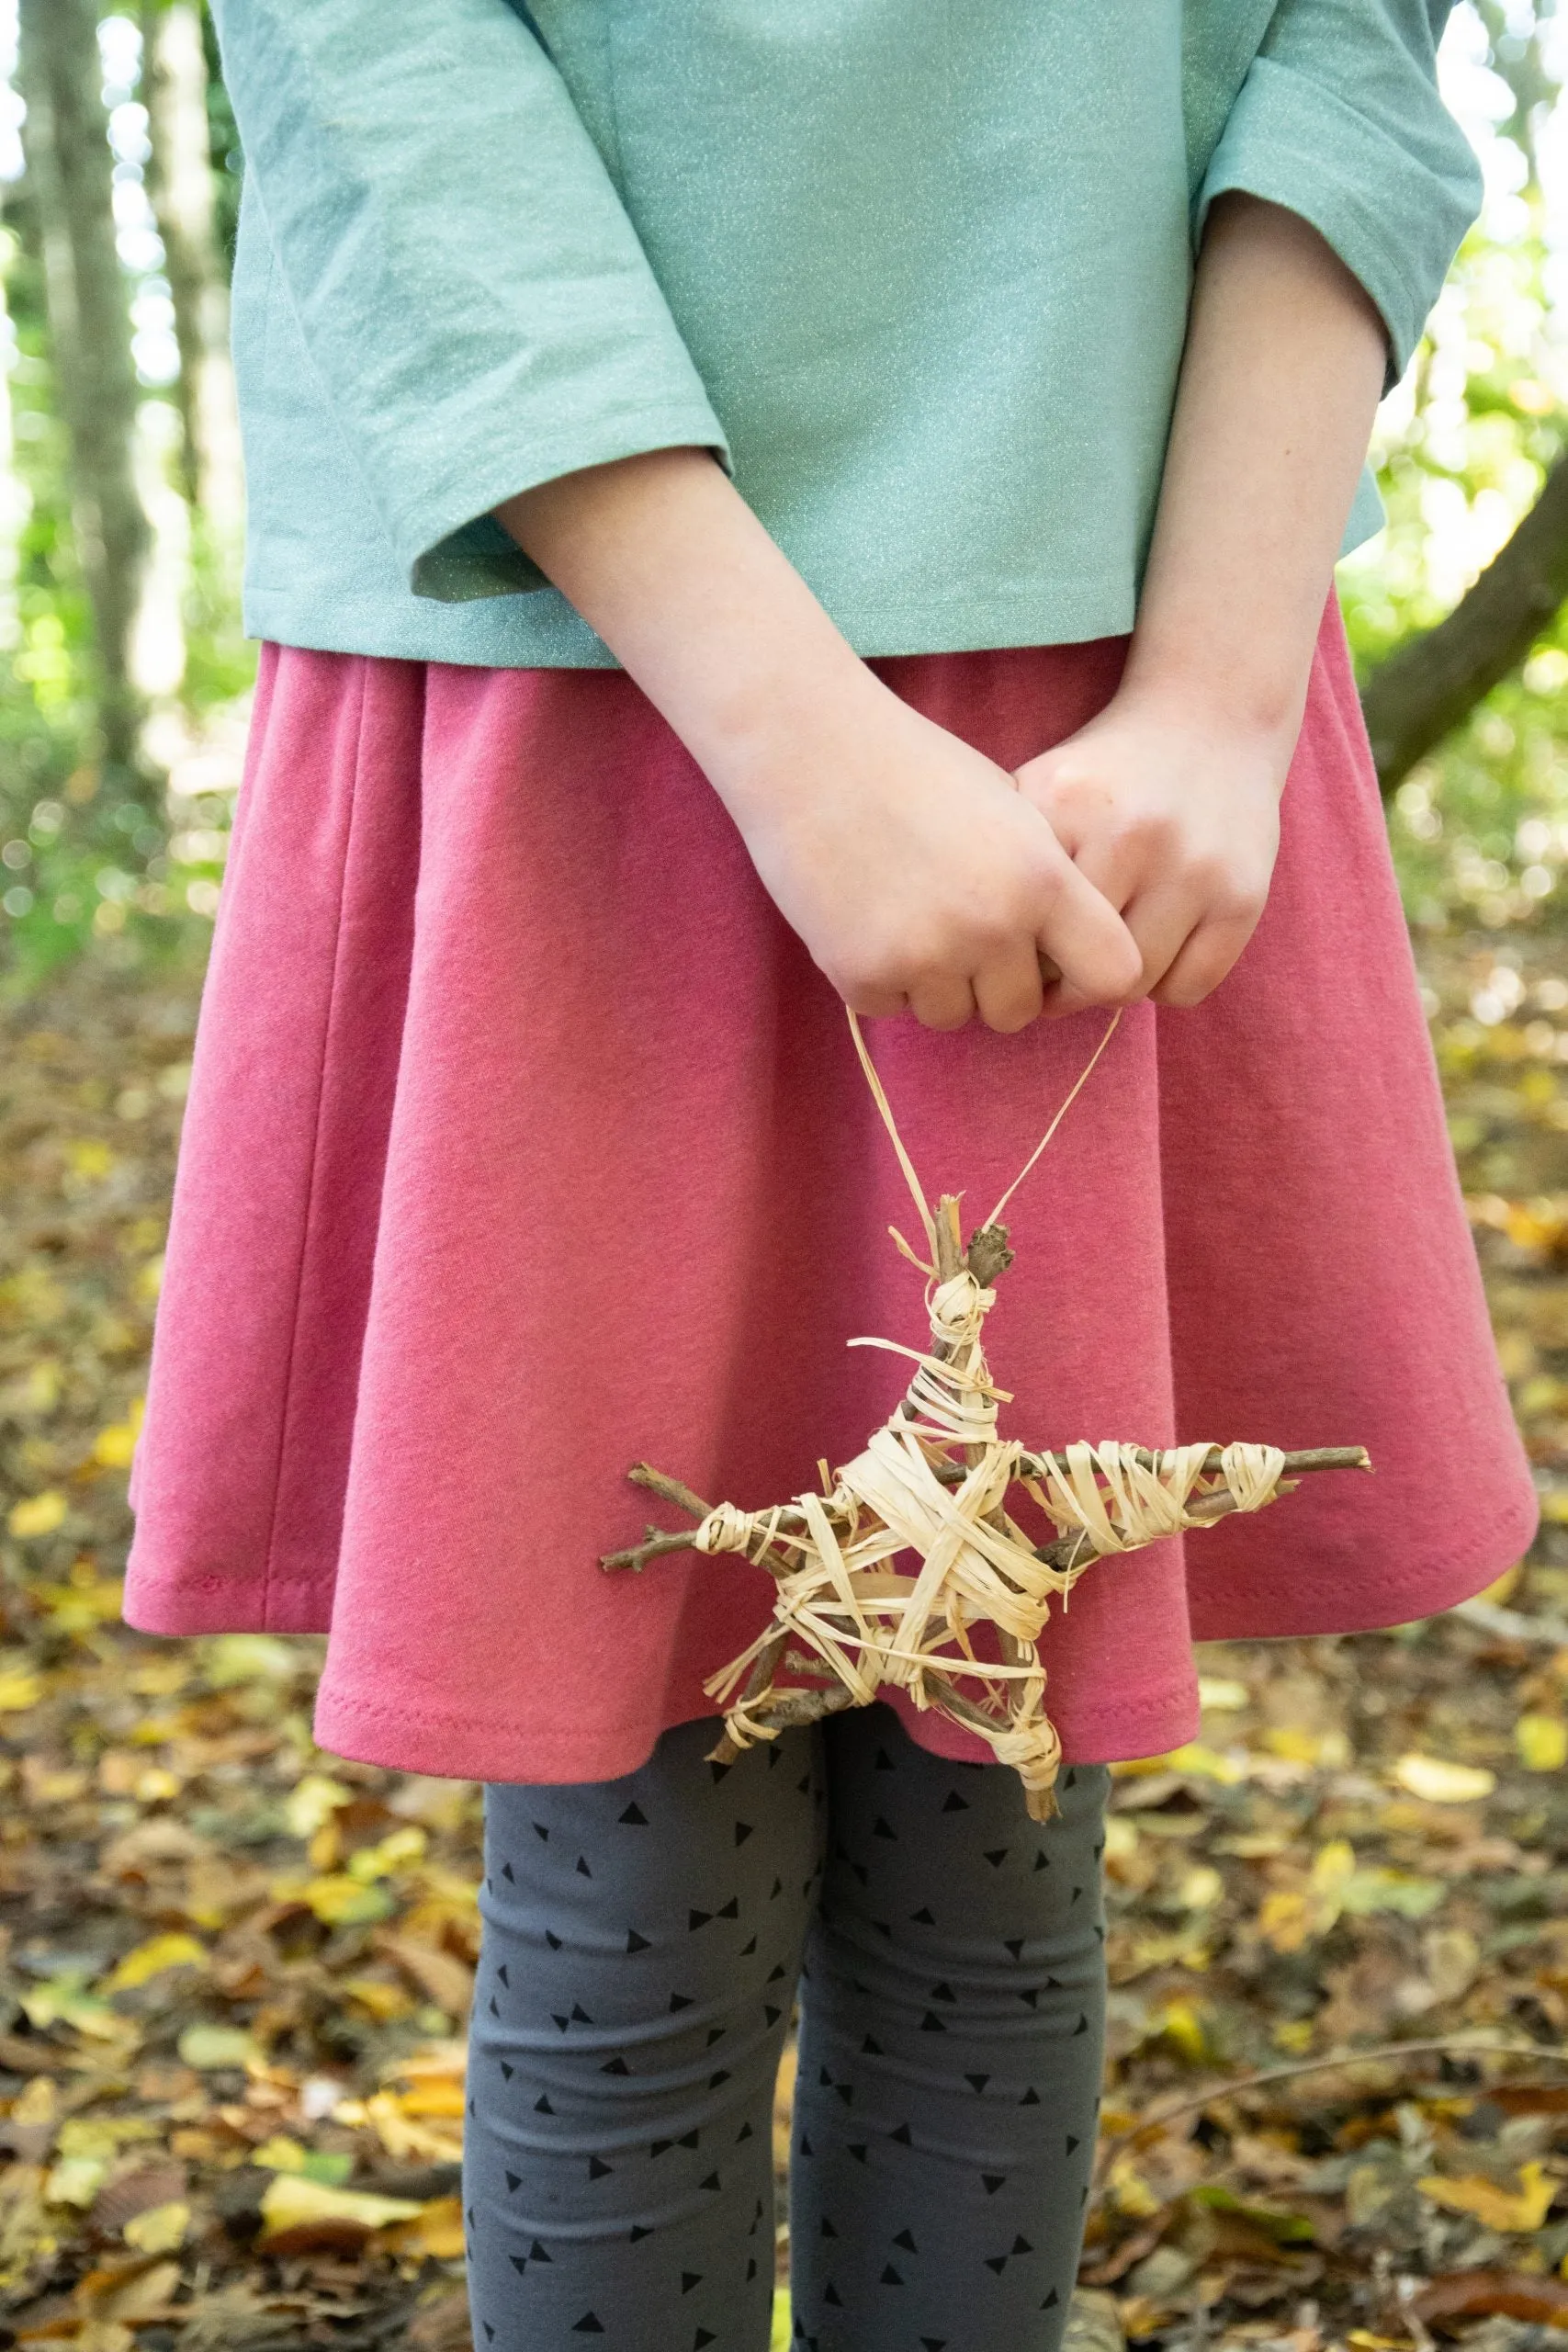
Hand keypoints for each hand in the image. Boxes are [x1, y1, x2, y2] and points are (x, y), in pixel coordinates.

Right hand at [498, 451, 1137, 1032]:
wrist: (807, 747)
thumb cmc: (914, 768)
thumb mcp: (1009, 810)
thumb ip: (1046, 884)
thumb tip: (1064, 958)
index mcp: (1043, 879)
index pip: (1115, 973)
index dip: (1089, 979)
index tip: (1057, 966)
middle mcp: (993, 926)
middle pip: (1019, 1012)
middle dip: (994, 987)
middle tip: (958, 935)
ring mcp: (925, 955)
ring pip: (951, 1017)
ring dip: (934, 985)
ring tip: (906, 916)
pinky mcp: (861, 973)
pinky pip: (889, 1006)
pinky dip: (878, 976)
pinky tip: (863, 916)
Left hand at [1014, 693, 1287, 1011]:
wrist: (1212, 720)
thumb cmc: (1109, 773)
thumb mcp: (1043, 789)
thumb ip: (1008, 862)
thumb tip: (990, 965)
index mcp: (1067, 805)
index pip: (1023, 926)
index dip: (1018, 954)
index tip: (1020, 955)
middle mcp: (1132, 835)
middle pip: (1077, 965)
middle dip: (1065, 981)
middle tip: (1062, 968)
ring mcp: (1195, 868)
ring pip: (1134, 984)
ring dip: (1117, 984)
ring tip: (1107, 957)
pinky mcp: (1244, 896)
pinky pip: (1187, 989)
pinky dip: (1167, 984)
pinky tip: (1157, 949)